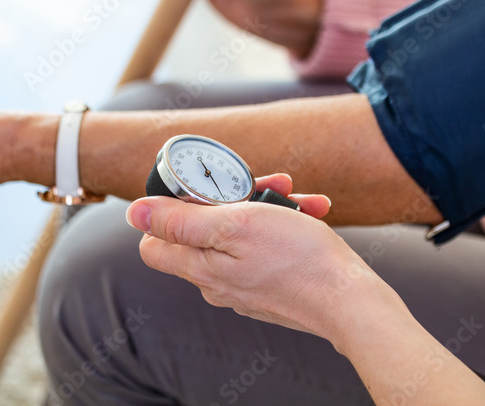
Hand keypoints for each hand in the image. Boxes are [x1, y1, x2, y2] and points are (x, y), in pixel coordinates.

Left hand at [128, 173, 382, 336]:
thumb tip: (135, 213)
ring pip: (241, 234)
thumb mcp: (236, 224)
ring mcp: (244, 287)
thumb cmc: (298, 259)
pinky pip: (265, 249)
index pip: (154, 241)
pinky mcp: (270, 287)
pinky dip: (284, 228)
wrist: (349, 299)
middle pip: (204, 230)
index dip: (171, 208)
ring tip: (298, 199)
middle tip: (266, 185)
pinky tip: (309, 215)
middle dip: (234, 199)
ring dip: (267, 208)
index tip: (203, 189)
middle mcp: (216, 282)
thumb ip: (182, 220)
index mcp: (200, 267)